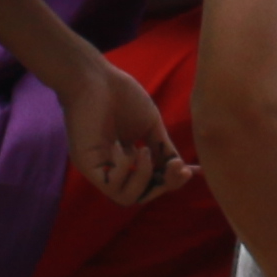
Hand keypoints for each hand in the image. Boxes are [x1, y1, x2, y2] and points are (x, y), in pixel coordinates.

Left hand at [49, 41, 174, 203]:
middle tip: (174, 166)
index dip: (170, 182)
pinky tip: (124, 148)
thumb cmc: (122, 96)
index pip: (149, 184)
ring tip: (144, 152)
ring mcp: (98, 168)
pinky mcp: (87, 165)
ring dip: (142, 178)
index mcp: (126, 159)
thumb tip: (180, 169)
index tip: (189, 170)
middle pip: (139, 196)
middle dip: (162, 185)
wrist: (97, 78)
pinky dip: (124, 170)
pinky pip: (109, 186)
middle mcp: (111, 168)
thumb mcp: (151, 126)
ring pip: (125, 198)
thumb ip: (163, 149)